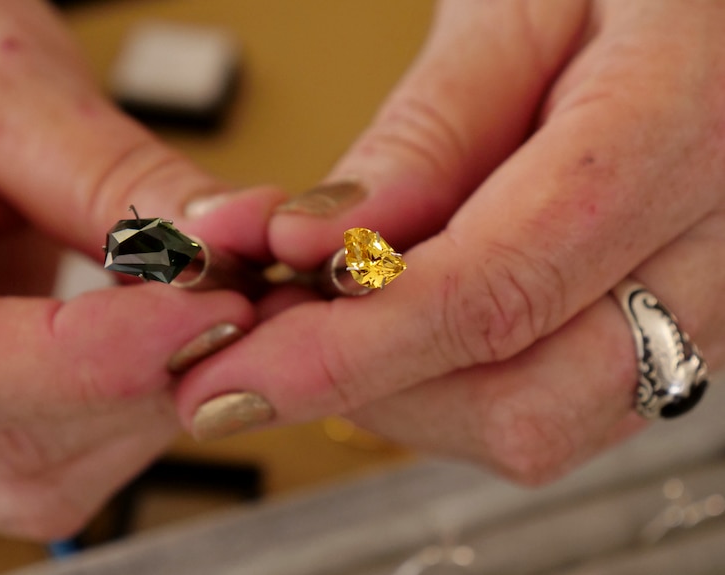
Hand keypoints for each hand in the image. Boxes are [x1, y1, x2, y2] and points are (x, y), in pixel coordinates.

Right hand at [0, 0, 280, 538]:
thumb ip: (107, 174)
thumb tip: (222, 244)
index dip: (97, 358)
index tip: (214, 307)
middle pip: (18, 450)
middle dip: (153, 380)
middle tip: (246, 296)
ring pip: (60, 475)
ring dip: (160, 395)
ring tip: (213, 300)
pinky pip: (76, 458)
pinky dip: (145, 399)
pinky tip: (176, 327)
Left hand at [175, 0, 724, 483]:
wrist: (706, 10)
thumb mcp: (518, 8)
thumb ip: (428, 134)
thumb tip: (325, 241)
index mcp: (679, 131)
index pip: (494, 292)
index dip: (350, 353)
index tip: (241, 377)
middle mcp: (710, 245)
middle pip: (526, 406)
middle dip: (374, 395)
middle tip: (270, 343)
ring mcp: (696, 296)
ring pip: (542, 424)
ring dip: (406, 395)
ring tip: (326, 320)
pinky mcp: (666, 315)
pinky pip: (557, 395)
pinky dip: (451, 380)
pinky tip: (396, 320)